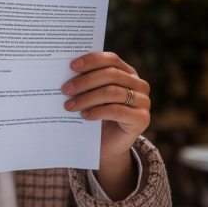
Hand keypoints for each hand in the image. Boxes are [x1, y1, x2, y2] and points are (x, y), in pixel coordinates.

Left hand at [62, 52, 150, 199]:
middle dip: (85, 81)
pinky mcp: (142, 119)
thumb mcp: (91, 96)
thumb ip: (86, 83)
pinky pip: (117, 110)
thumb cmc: (96, 116)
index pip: (111, 59)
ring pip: (112, 92)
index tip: (71, 66)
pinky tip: (84, 115)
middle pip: (111, 75)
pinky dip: (97, 112)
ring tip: (69, 105)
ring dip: (87, 98)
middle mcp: (139, 84)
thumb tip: (64, 73)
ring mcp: (143, 101)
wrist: (107, 146)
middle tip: (65, 89)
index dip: (91, 61)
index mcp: (127, 73)